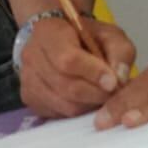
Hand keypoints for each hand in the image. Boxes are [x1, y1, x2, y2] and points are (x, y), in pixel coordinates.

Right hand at [19, 16, 135, 118]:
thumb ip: (120, 51)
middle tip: (113, 93)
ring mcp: (27, 79)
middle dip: (95, 93)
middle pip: (65, 85)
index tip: (113, 81)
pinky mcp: (29, 97)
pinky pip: (56, 114)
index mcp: (49, 32)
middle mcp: (32, 56)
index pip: (68, 59)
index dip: (93, 73)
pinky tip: (86, 101)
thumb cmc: (84, 35)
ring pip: (62, 104)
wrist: (57, 37)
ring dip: (88, 105)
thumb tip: (120, 78)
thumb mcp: (108, 33)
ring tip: (101, 97)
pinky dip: (76, 112)